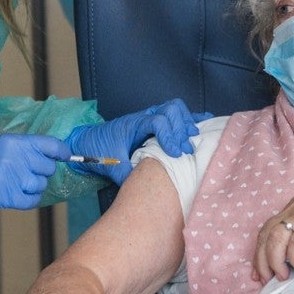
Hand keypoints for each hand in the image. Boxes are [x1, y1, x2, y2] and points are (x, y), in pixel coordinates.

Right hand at [0, 134, 70, 208]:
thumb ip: (24, 150)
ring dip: (33, 186)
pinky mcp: (4, 196)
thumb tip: (49, 158)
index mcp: (16, 142)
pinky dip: (29, 200)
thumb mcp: (1, 144)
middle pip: (48, 168)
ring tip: (16, 183)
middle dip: (41, 172)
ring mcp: (11, 178)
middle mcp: (17, 158)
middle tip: (26, 172)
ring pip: (40, 185)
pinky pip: (31, 201)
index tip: (64, 156)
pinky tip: (19, 195)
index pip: (51, 145)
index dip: (61, 152)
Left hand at [65, 98, 211, 183]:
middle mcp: (143, 116)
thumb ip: (127, 174)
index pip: (158, 121)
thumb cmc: (98, 151)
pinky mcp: (154, 121)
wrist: (88, 142)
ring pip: (174, 108)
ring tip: (193, 139)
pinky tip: (205, 121)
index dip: (169, 136)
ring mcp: (150, 116)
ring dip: (186, 122)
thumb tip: (143, 185)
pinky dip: (190, 117)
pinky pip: (174, 114)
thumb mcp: (111, 166)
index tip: (175, 153)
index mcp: (133, 124)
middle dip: (181, 128)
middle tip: (185, 149)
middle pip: (170, 109)